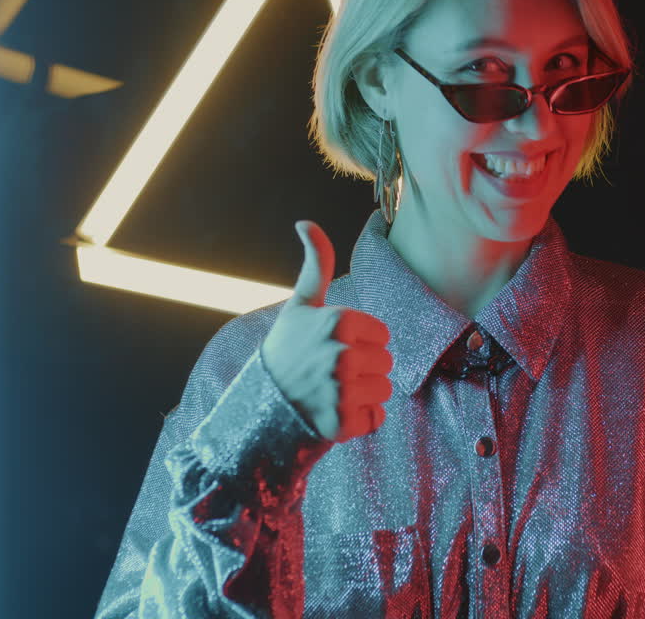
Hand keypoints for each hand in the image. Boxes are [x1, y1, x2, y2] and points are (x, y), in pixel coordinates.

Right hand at [259, 220, 392, 442]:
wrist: (259, 404)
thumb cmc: (286, 349)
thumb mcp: (300, 304)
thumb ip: (317, 264)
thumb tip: (306, 222)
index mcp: (339, 321)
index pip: (383, 335)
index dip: (362, 343)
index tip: (332, 348)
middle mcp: (342, 355)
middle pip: (386, 363)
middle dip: (364, 369)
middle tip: (330, 374)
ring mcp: (342, 391)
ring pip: (383, 391)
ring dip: (363, 396)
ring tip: (331, 393)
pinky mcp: (343, 423)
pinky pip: (376, 419)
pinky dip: (360, 421)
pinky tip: (333, 414)